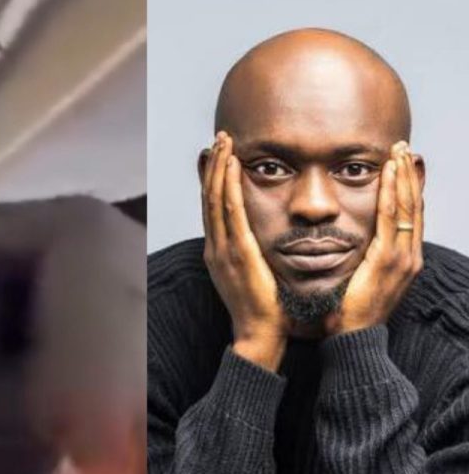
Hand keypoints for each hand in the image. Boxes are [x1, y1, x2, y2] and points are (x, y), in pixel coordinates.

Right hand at [202, 132, 288, 369]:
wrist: (259, 335)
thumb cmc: (263, 310)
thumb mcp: (253, 276)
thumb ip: (252, 256)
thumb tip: (260, 240)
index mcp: (219, 252)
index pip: (212, 207)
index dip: (213, 179)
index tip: (218, 155)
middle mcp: (215, 247)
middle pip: (209, 197)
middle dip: (213, 165)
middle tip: (220, 138)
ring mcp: (223, 249)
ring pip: (216, 199)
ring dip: (219, 168)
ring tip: (224, 143)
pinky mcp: (237, 253)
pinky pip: (231, 212)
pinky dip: (228, 186)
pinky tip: (233, 166)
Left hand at [326, 142, 423, 334]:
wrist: (352, 339)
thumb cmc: (350, 312)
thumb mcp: (361, 278)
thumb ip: (363, 258)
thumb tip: (354, 243)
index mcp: (404, 260)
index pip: (411, 216)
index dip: (409, 188)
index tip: (404, 164)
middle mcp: (410, 256)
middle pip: (415, 206)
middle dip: (410, 175)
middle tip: (405, 148)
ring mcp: (404, 259)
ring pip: (408, 208)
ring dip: (403, 177)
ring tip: (399, 152)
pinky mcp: (390, 261)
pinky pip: (392, 220)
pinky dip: (392, 194)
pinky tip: (389, 174)